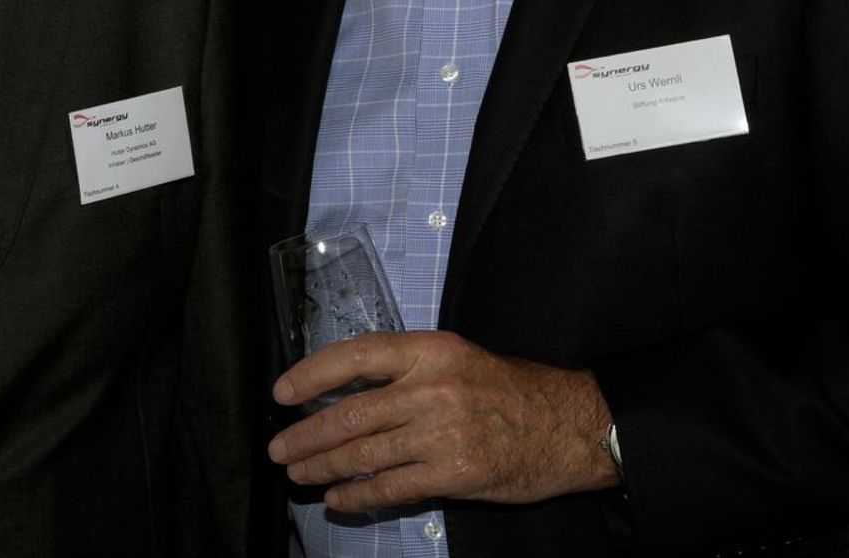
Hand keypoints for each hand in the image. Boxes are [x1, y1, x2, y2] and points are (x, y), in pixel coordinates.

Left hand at [268, 330, 618, 510]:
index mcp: (430, 350)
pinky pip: (392, 487)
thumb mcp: (457, 359)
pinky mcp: (455, 473)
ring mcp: (443, 432)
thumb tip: (347, 393)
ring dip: (323, 466)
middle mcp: (432, 387)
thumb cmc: (509, 390)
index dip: (312, 374)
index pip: (355, 356)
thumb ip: (406, 371)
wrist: (568, 425)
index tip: (282, 391)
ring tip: (299, 474)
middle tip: (280, 448)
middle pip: (351, 413)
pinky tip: (338, 498)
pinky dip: (358, 494)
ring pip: (365, 452)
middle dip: (307, 434)